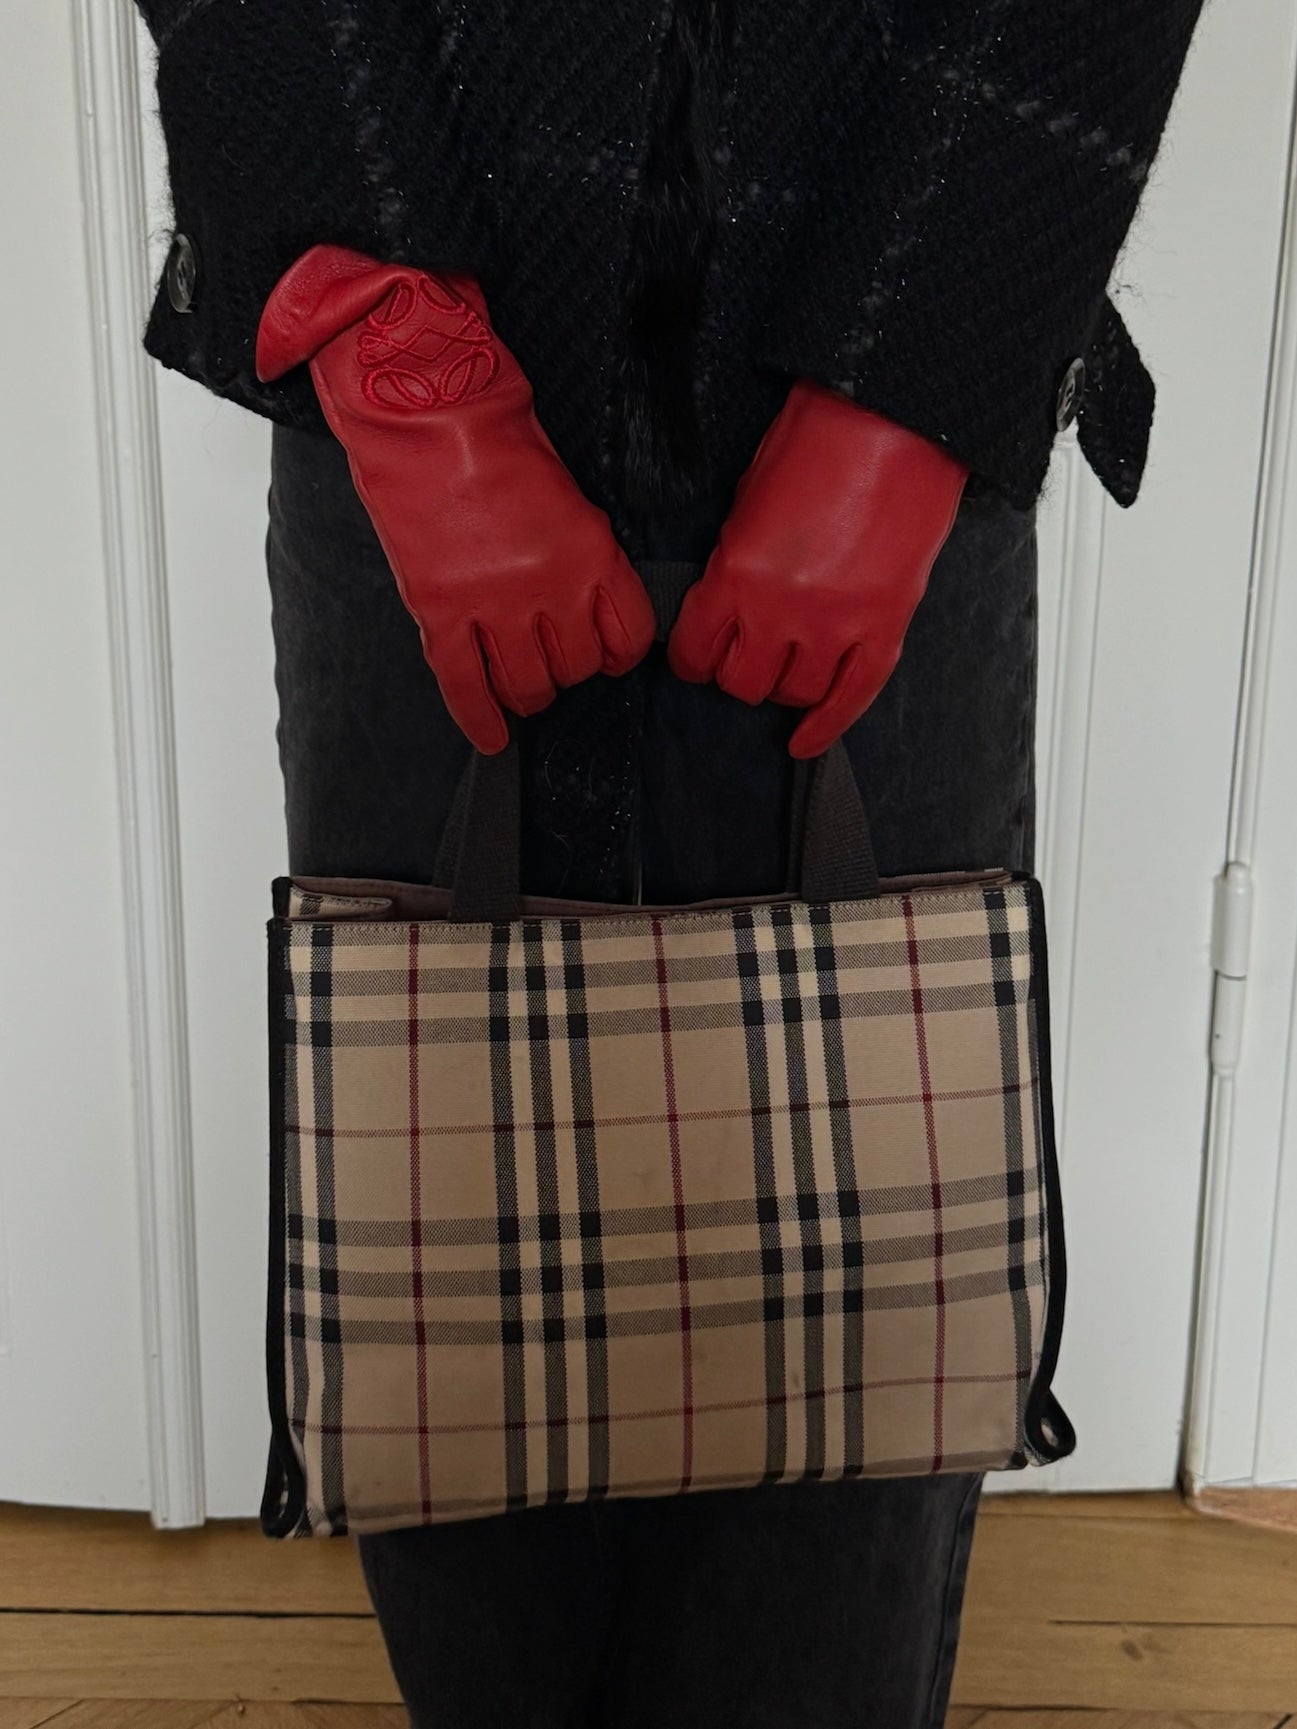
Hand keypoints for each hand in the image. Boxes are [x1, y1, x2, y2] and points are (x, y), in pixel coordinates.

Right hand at [256, 244, 654, 752]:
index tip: (607, 652)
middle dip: (569, 669)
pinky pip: (465, 686)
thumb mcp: (568, 491)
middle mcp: (548, 587)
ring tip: (522, 684)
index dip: (618, 652)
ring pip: (527, 686)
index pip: (626, 636)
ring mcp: (491, 604)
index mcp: (590, 552)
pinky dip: (479, 718)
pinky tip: (492, 738)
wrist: (424, 406)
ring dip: (530, 693)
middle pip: (575, 668)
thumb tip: (585, 603)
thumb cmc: (494, 432)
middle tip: (554, 658)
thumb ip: (583, 553)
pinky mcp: (438, 611)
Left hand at [668, 379, 968, 757]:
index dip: (693, 659)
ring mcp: (837, 625)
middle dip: (737, 674)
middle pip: (742, 683)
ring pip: (795, 695)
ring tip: (785, 671)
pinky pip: (853, 697)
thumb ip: (734, 558)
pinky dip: (828, 725)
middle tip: (744, 658)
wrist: (895, 418)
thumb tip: (727, 594)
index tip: (697, 658)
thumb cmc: (821, 438)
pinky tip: (808, 741)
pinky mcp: (885, 625)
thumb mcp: (747, 497)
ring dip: (784, 689)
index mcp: (737, 574)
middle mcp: (782, 610)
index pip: (696, 651)